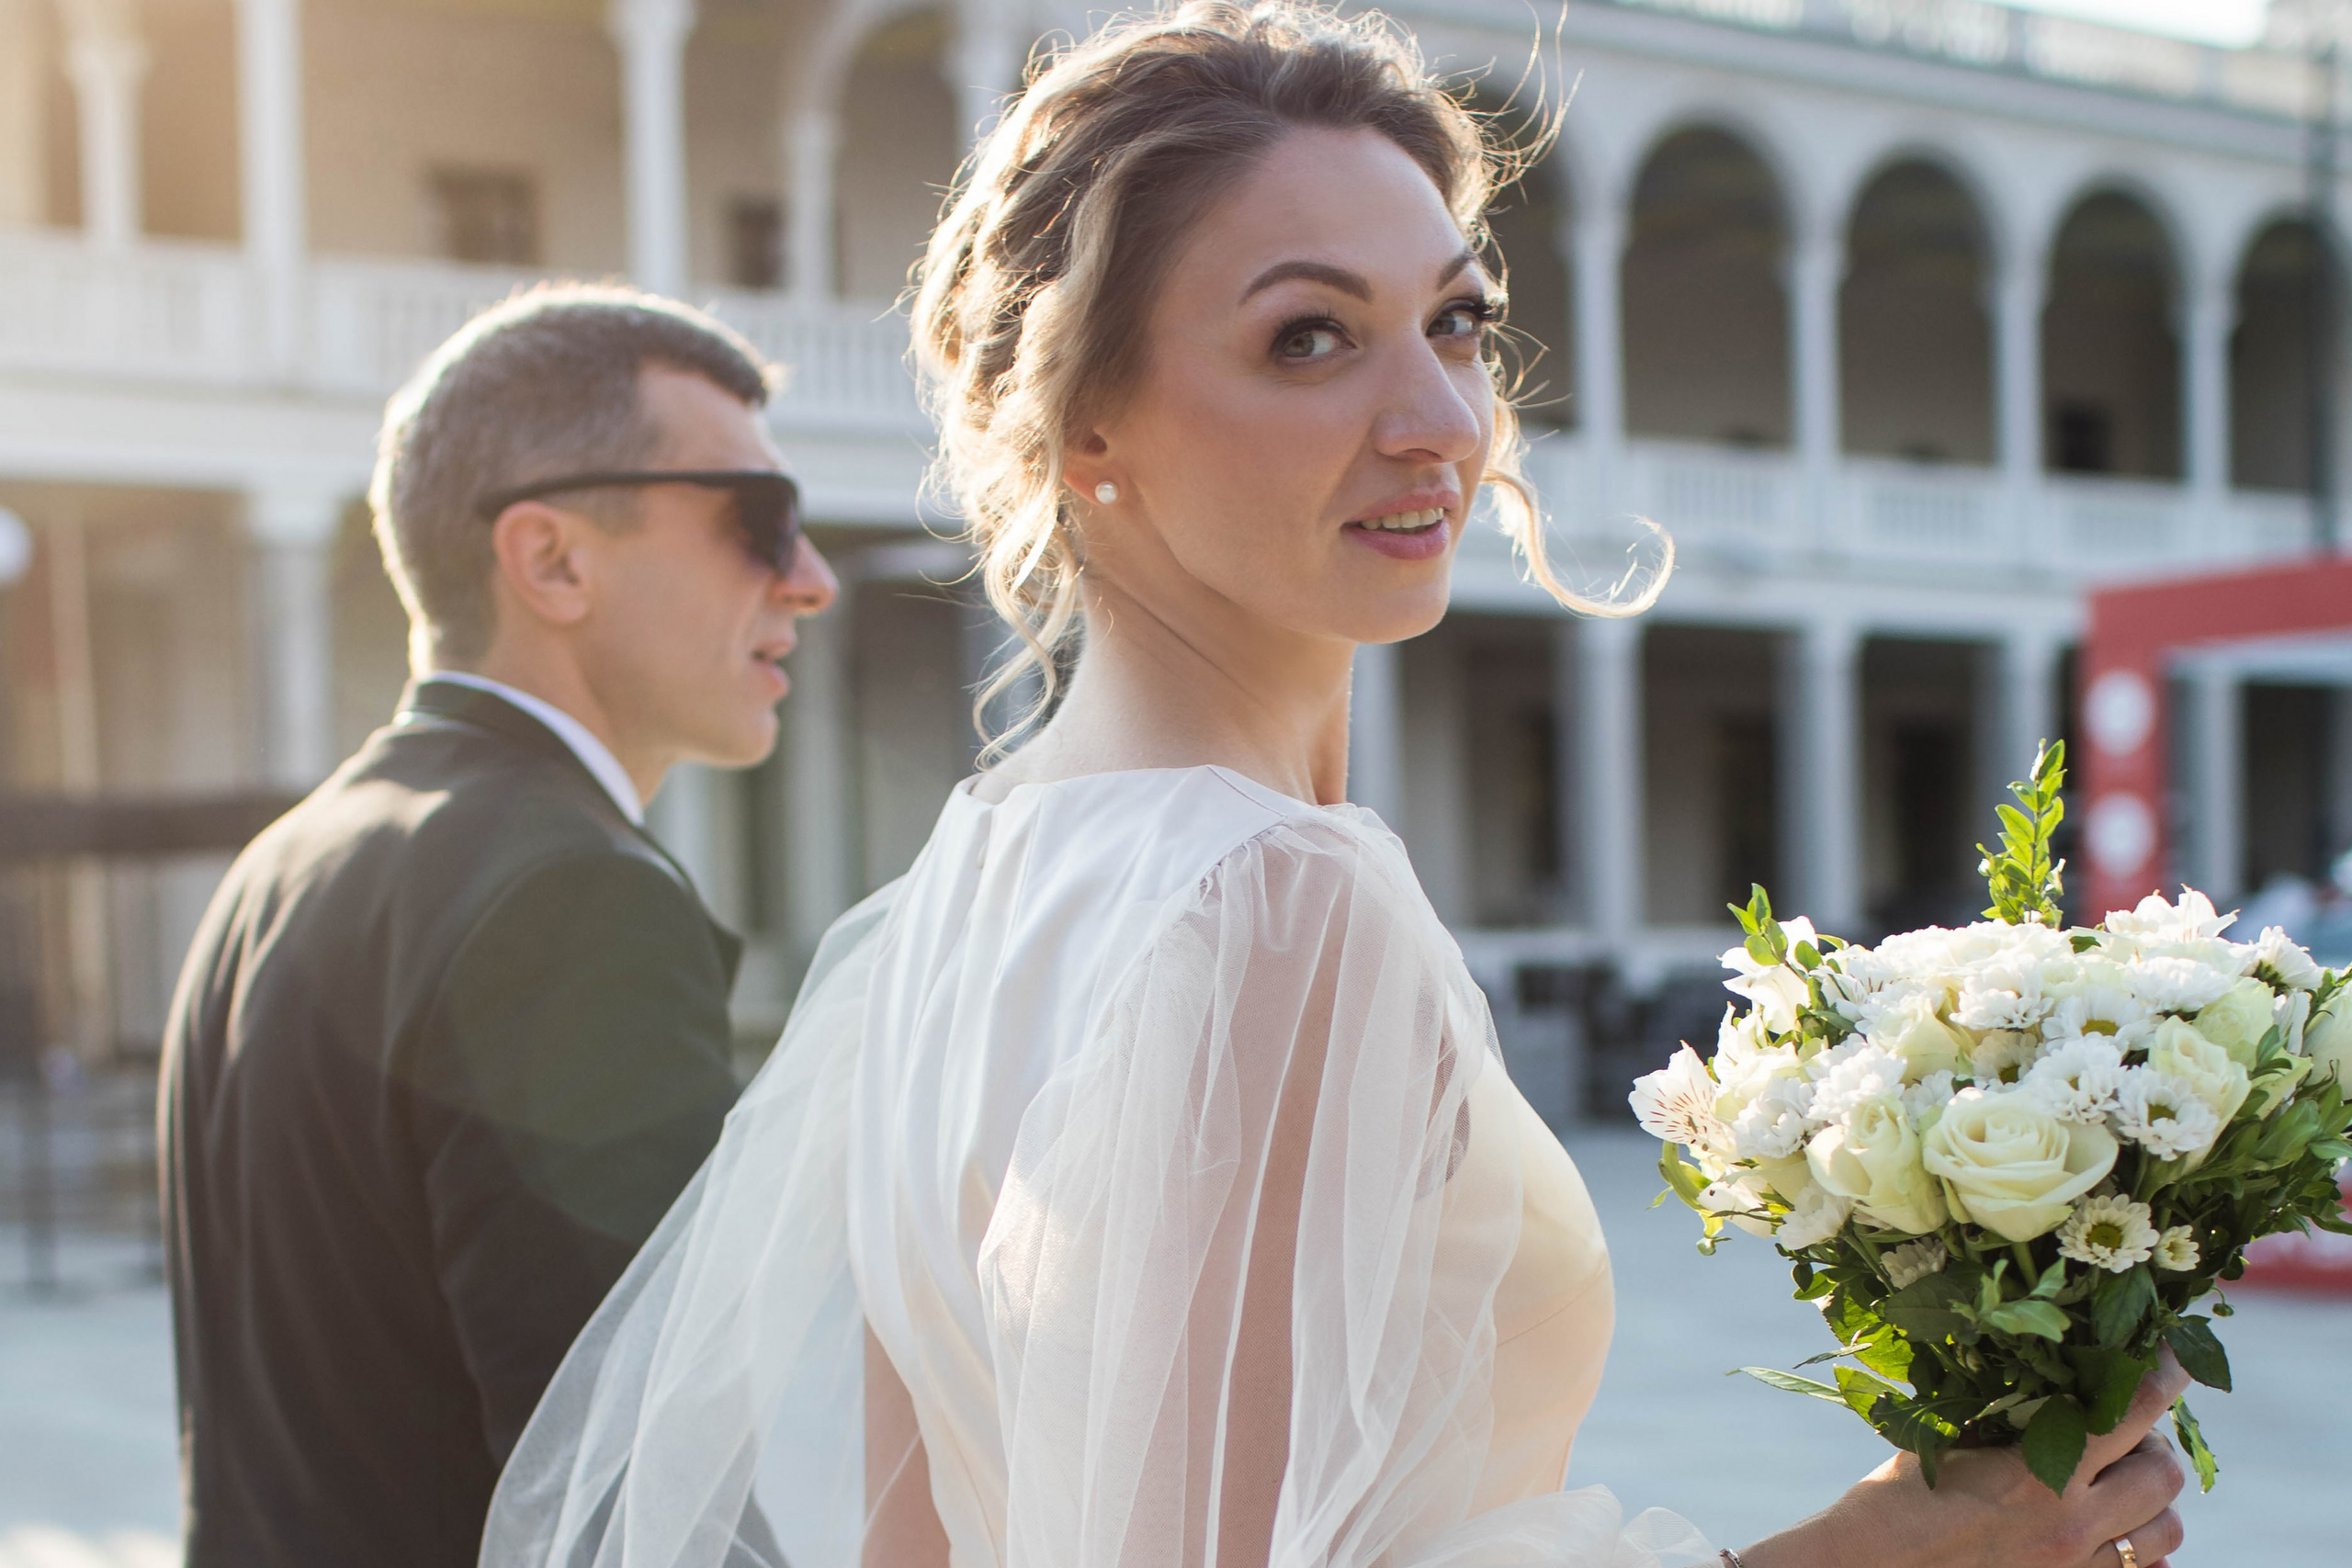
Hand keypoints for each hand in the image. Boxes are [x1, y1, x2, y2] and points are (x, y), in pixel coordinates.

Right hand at [1738, 1351, 2191, 1567]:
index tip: (2176, 1351)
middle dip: (2155, 1442)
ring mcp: (2076, 1567)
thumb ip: (2008, 1413)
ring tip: (2120, 1480)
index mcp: (2038, 1472)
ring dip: (2153, 1498)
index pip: (2132, 1411)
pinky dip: (2138, 1543)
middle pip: (2164, 1475)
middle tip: (2123, 1427)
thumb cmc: (1893, 1501)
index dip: (2164, 1374)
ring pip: (2165, 1530)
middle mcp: (2071, 1524)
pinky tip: (2106, 1525)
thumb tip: (2046, 1370)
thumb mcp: (1947, 1441)